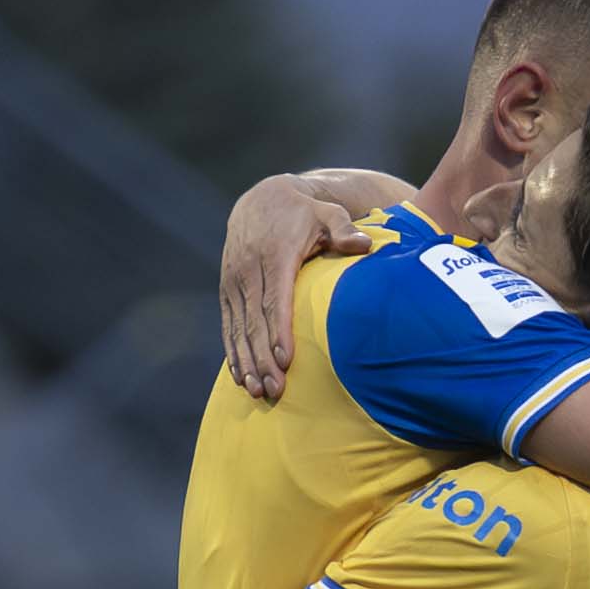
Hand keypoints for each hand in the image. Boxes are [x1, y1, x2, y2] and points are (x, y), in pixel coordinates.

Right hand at [214, 167, 411, 397]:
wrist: (262, 198)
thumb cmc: (304, 212)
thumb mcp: (327, 213)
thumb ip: (344, 230)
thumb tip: (363, 245)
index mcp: (275, 254)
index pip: (276, 298)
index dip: (279, 331)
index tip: (286, 360)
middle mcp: (249, 268)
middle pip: (255, 320)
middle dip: (263, 357)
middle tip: (275, 389)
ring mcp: (234, 279)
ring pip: (238, 326)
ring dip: (247, 360)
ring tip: (257, 390)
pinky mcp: (226, 288)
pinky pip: (228, 324)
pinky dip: (233, 351)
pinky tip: (241, 376)